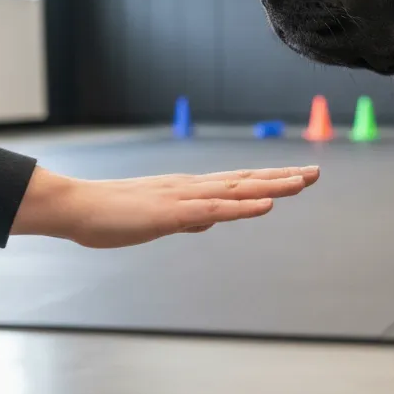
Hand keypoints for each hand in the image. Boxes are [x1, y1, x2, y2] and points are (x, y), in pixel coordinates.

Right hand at [10, 165, 319, 247]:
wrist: (77, 207)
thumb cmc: (113, 215)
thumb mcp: (159, 219)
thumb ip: (186, 218)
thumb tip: (209, 220)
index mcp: (191, 189)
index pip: (239, 182)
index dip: (270, 179)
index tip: (298, 176)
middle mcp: (194, 187)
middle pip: (247, 180)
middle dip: (283, 177)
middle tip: (316, 173)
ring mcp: (185, 197)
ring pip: (238, 189)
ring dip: (272, 185)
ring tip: (303, 182)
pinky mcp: (173, 212)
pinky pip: (215, 209)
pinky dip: (244, 206)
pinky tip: (267, 205)